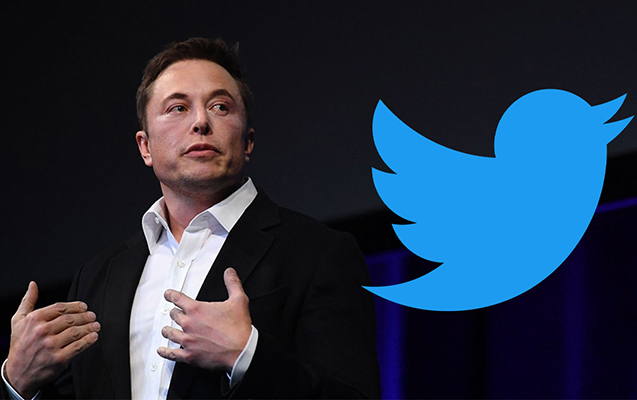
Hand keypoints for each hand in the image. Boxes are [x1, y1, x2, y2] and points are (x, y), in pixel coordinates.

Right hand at [5, 282, 99, 398]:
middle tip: (92, 316)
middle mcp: (42, 331)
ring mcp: (51, 345)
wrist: (17, 373)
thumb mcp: (18, 321)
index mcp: (34, 320)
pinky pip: (78, 346)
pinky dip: (89, 340)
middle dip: (85, 316)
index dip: (75, 306)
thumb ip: (27, 301)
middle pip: (70, 319)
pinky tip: (94, 336)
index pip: (60, 308)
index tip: (84, 307)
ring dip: (89, 327)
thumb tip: (33, 285)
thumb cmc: (20, 345)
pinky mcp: (58, 359)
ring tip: (96, 325)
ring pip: (76, 332)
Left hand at [158, 268, 251, 370]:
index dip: (171, 295)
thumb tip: (229, 273)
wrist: (242, 351)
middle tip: (176, 313)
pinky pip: (172, 353)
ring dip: (168, 330)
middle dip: (174, 313)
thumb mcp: (239, 300)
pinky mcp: (189, 355)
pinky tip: (162, 350)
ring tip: (167, 330)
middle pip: (173, 315)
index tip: (168, 294)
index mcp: (197, 310)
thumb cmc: (239, 328)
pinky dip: (165, 352)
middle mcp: (189, 324)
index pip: (177, 298)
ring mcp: (188, 340)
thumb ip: (232, 284)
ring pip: (169, 333)